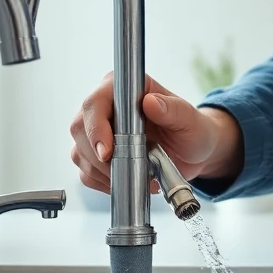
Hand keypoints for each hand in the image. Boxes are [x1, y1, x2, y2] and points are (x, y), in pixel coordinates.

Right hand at [69, 71, 242, 194]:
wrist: (193, 153)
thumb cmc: (192, 130)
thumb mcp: (189, 120)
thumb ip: (172, 110)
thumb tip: (151, 102)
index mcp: (123, 89)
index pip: (94, 103)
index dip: (95, 128)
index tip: (108, 152)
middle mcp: (105, 107)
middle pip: (79, 129)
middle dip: (98, 156)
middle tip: (124, 169)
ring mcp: (98, 132)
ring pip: (79, 152)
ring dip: (103, 172)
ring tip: (135, 174)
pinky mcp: (98, 156)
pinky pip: (86, 172)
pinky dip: (102, 182)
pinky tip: (125, 181)